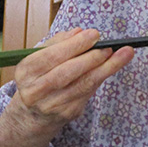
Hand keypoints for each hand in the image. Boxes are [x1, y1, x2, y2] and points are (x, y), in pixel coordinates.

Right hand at [0, 28, 133, 146]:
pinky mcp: (68, 114)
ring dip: (105, 68)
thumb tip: (80, 32)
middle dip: (91, 58)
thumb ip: (58, 43)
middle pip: (66, 73)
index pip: (50, 56)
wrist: (34, 114)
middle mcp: (35, 91)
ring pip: (82, 86)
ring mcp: (52, 105)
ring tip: (122, 55)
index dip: (74, 45)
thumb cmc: (40, 77)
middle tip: (109, 47)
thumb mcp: (40, 58)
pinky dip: (101, 78)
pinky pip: (88, 93)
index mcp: (25, 72)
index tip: (94, 34)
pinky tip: (112, 67)